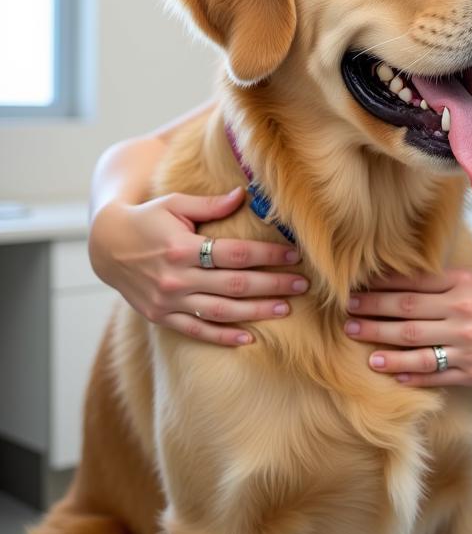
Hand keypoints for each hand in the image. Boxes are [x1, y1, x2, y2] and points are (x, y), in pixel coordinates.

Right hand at [89, 189, 308, 345]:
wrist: (106, 246)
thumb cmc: (148, 219)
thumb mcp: (175, 204)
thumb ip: (210, 205)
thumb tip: (244, 194)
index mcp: (181, 248)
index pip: (235, 254)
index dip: (267, 256)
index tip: (294, 256)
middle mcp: (175, 278)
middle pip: (234, 285)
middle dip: (273, 285)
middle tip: (303, 284)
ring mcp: (167, 301)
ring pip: (220, 311)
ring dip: (256, 312)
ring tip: (286, 309)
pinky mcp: (161, 317)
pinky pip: (196, 330)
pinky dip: (223, 337)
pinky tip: (249, 339)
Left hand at [344, 268, 471, 386]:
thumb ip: (445, 282)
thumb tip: (402, 280)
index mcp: (465, 286)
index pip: (414, 284)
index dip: (381, 288)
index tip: (357, 290)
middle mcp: (463, 314)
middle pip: (407, 313)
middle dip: (373, 314)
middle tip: (347, 316)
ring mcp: (466, 346)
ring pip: (415, 346)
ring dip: (384, 346)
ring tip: (361, 346)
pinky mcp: (471, 373)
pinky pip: (433, 375)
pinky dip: (409, 374)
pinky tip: (390, 371)